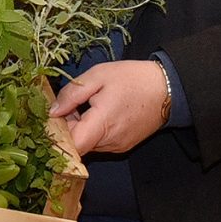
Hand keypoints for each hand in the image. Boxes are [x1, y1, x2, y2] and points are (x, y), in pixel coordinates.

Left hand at [51, 59, 171, 156]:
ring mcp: (117, 146)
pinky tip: (100, 112)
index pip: (71, 146)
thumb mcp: (98, 75)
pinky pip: (99, 142)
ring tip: (89, 105)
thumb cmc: (133, 79)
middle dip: (67, 126)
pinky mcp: (123, 146)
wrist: (168, 88)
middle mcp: (109, 142)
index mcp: (102, 125)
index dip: (57, 133)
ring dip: (80, 128)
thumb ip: (72, 94)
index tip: (54, 117)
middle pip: (76, 144)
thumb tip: (52, 111)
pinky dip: (93, 130)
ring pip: (87, 144)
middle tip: (72, 103)